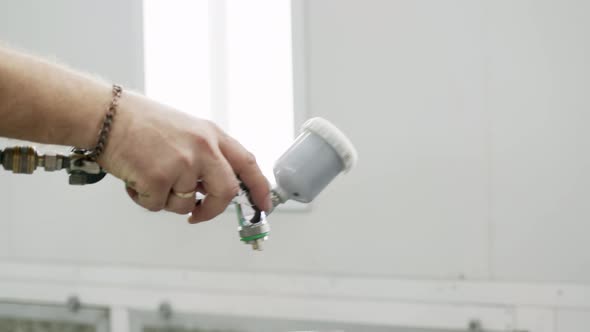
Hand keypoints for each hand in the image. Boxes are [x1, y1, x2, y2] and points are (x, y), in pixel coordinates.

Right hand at [98, 91, 271, 222]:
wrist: (106, 115)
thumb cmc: (140, 122)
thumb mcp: (186, 130)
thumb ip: (205, 156)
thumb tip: (212, 189)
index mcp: (211, 135)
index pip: (248, 164)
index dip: (260, 188)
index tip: (263, 206)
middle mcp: (202, 148)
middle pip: (226, 192)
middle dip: (213, 209)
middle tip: (197, 213)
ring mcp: (182, 163)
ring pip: (185, 204)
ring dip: (166, 199)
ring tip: (148, 172)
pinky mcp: (159, 178)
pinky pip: (157, 205)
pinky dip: (144, 198)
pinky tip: (135, 175)